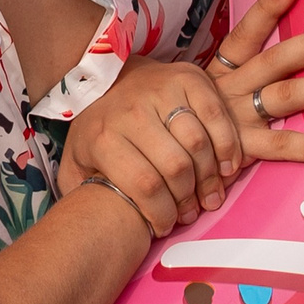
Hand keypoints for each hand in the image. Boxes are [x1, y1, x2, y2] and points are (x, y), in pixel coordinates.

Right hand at [58, 0, 303, 236]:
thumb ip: (182, 95)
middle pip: (274, 60)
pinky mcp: (238, 150)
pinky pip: (279, 147)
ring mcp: (234, 119)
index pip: (241, 37)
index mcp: (210, 77)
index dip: (266, 11)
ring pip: (284, 97)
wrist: (116, 165)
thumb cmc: (140, 133)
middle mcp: (225, 92)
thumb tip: (191, 84)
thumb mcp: (161, 103)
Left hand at [60, 55, 239, 235]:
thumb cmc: (98, 128)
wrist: (107, 76)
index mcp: (103, 136)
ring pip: (198, 143)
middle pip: (175, 166)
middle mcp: (132, 112)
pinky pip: (215, 115)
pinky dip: (227, 144)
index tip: (166, 226)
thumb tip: (91, 226)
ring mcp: (162, 91)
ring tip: (211, 196)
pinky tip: (227, 166)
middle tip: (192, 212)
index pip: (144, 185)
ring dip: (210, 178)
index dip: (162, 213)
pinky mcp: (188, 77)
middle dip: (188, 199)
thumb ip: (80, 192)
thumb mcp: (75, 161)